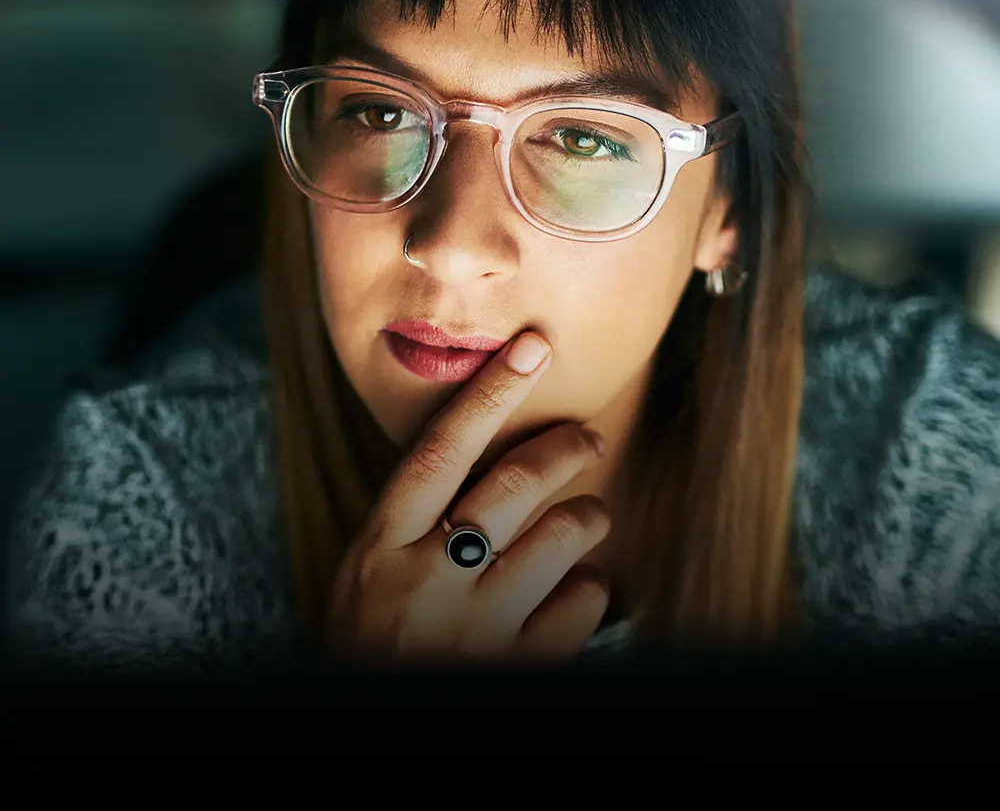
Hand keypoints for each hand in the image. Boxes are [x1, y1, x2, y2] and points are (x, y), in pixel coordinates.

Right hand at [327, 332, 610, 662]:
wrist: (364, 731)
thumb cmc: (373, 637)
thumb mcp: (368, 571)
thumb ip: (413, 516)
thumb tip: (482, 445)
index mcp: (382, 548)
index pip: (440, 451)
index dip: (489, 394)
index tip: (531, 347)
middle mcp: (426, 581)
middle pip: (515, 485)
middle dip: (564, 448)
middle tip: (587, 436)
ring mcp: (474, 630)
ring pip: (562, 536)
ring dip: (587, 515)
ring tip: (587, 516)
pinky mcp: (517, 669)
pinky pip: (583, 603)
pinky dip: (588, 586)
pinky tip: (572, 588)